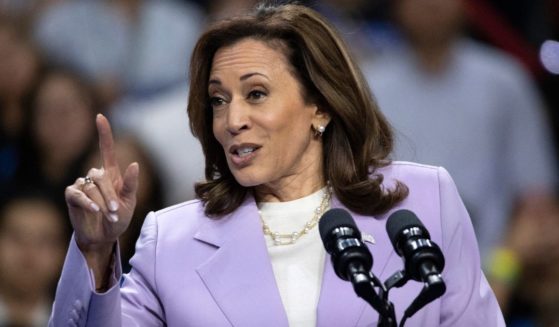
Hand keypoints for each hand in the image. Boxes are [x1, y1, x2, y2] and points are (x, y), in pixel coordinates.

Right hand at [65, 114, 138, 263]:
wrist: (103, 236)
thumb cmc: (118, 218)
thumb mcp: (129, 202)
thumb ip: (131, 184)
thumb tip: (134, 164)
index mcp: (112, 174)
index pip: (106, 149)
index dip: (103, 133)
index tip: (100, 116)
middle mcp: (96, 177)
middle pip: (100, 175)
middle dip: (109, 194)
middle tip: (115, 210)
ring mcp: (82, 185)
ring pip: (89, 186)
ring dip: (100, 202)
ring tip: (108, 215)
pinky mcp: (72, 196)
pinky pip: (77, 194)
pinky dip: (87, 203)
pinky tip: (94, 211)